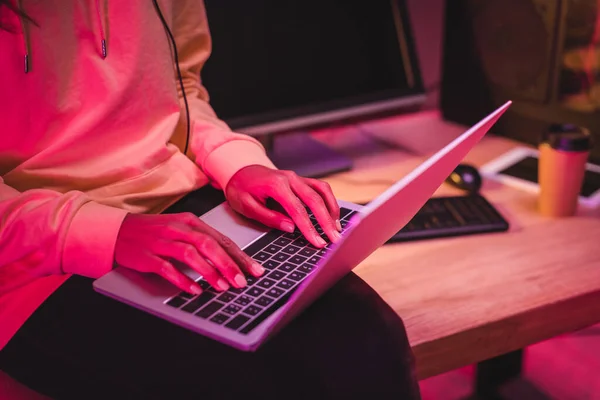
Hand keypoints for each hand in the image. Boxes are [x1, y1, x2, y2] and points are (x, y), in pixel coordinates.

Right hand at [114, 213, 264, 293]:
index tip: (255, 269)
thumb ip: (203, 241)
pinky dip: (183, 279)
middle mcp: (178, 228)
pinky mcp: (146, 255)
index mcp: (190, 221)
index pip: (221, 239)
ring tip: (223, 287)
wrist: (116, 231)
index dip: (240, 255)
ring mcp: (161, 241)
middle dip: (229, 264)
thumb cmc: (153, 232)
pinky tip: (195, 290)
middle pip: (209, 245)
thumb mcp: (180, 230)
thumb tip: (230, 259)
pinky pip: (167, 268)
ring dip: (209, 272)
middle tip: (242, 281)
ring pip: (191, 254)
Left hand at [226, 165, 341, 247]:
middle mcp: (290, 178)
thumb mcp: (247, 206)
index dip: (309, 228)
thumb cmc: (241, 189)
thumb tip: (291, 228)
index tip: (318, 242)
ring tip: (337, 228)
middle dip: (327, 221)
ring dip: (332, 210)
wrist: (240, 170)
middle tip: (335, 239)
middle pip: (315, 200)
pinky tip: (332, 214)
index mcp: (276, 185)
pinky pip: (320, 187)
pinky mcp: (301, 180)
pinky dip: (329, 200)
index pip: (297, 210)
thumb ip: (269, 217)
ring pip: (322, 191)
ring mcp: (297, 177)